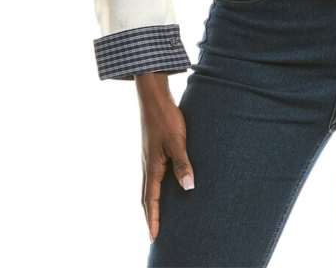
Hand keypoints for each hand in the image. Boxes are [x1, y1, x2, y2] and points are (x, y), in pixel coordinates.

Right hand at [136, 72, 194, 240]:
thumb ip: (183, 164)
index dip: (154, 219)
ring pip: (148, 187)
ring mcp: (149, 158)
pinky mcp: (153, 150)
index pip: (151, 200)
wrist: (154, 98)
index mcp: (152, 167)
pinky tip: (164, 186)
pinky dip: (155, 189)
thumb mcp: (177, 141)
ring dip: (152, 203)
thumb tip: (188, 188)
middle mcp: (148, 165)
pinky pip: (152, 176)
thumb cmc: (166, 119)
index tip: (154, 238)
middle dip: (150, 216)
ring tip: (158, 216)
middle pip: (146, 197)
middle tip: (154, 233)